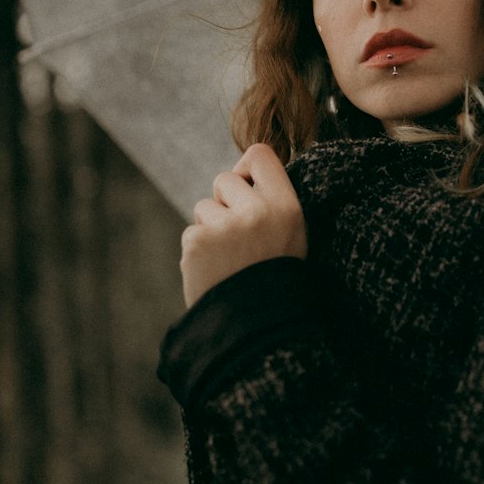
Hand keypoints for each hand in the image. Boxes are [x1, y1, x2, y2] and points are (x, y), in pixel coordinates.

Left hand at [180, 142, 307, 308]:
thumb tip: (242, 172)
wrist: (257, 327)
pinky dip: (199, 251)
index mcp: (287, 208)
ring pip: (204, 207)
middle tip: (239, 235)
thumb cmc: (275, 278)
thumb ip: (270, 203)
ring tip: (229, 259)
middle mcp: (258, 212)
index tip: (247, 186)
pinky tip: (216, 271)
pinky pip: (192, 232)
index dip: (247, 168)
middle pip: (224, 179)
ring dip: (211, 227)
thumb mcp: (292, 236)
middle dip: (225, 201)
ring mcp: (225, 227)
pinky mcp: (198, 243)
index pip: (260, 155)